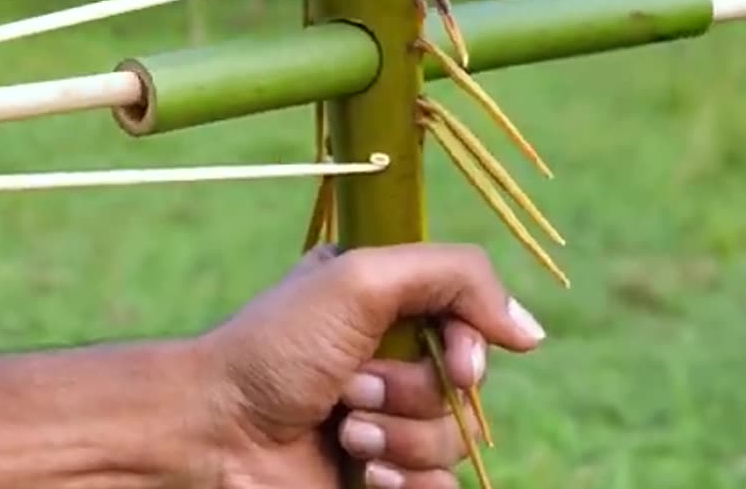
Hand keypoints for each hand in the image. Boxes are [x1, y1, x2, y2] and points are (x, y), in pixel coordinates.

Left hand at [194, 243, 546, 488]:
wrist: (214, 433)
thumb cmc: (276, 346)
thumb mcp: (362, 277)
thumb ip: (455, 277)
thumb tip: (532, 332)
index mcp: (386, 302)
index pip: (473, 318)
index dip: (475, 343)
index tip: (461, 359)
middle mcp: (389, 358)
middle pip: (467, 385)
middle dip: (413, 392)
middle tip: (350, 387)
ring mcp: (384, 420)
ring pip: (453, 441)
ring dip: (400, 438)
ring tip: (343, 431)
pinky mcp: (378, 475)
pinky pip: (438, 488)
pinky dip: (405, 482)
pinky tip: (359, 471)